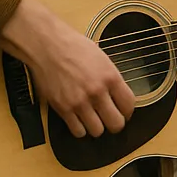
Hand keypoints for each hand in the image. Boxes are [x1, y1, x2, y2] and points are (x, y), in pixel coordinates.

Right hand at [0, 0, 135, 138]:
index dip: (128, 112)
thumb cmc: (74, 47)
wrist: (47, 46)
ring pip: (97, 131)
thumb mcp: (102, 59)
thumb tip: (119, 96)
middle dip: (116, 124)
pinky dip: (80, 129)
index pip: (129, 106)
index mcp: (111, 77)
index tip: (123, 111)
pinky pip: (77, 131)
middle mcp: (97, 92)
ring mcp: (79, 102)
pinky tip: (79, 120)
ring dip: (97, 127)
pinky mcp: (62, 108)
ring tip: (94, 120)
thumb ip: (112, 80)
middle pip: (116, 124)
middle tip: (110, 119)